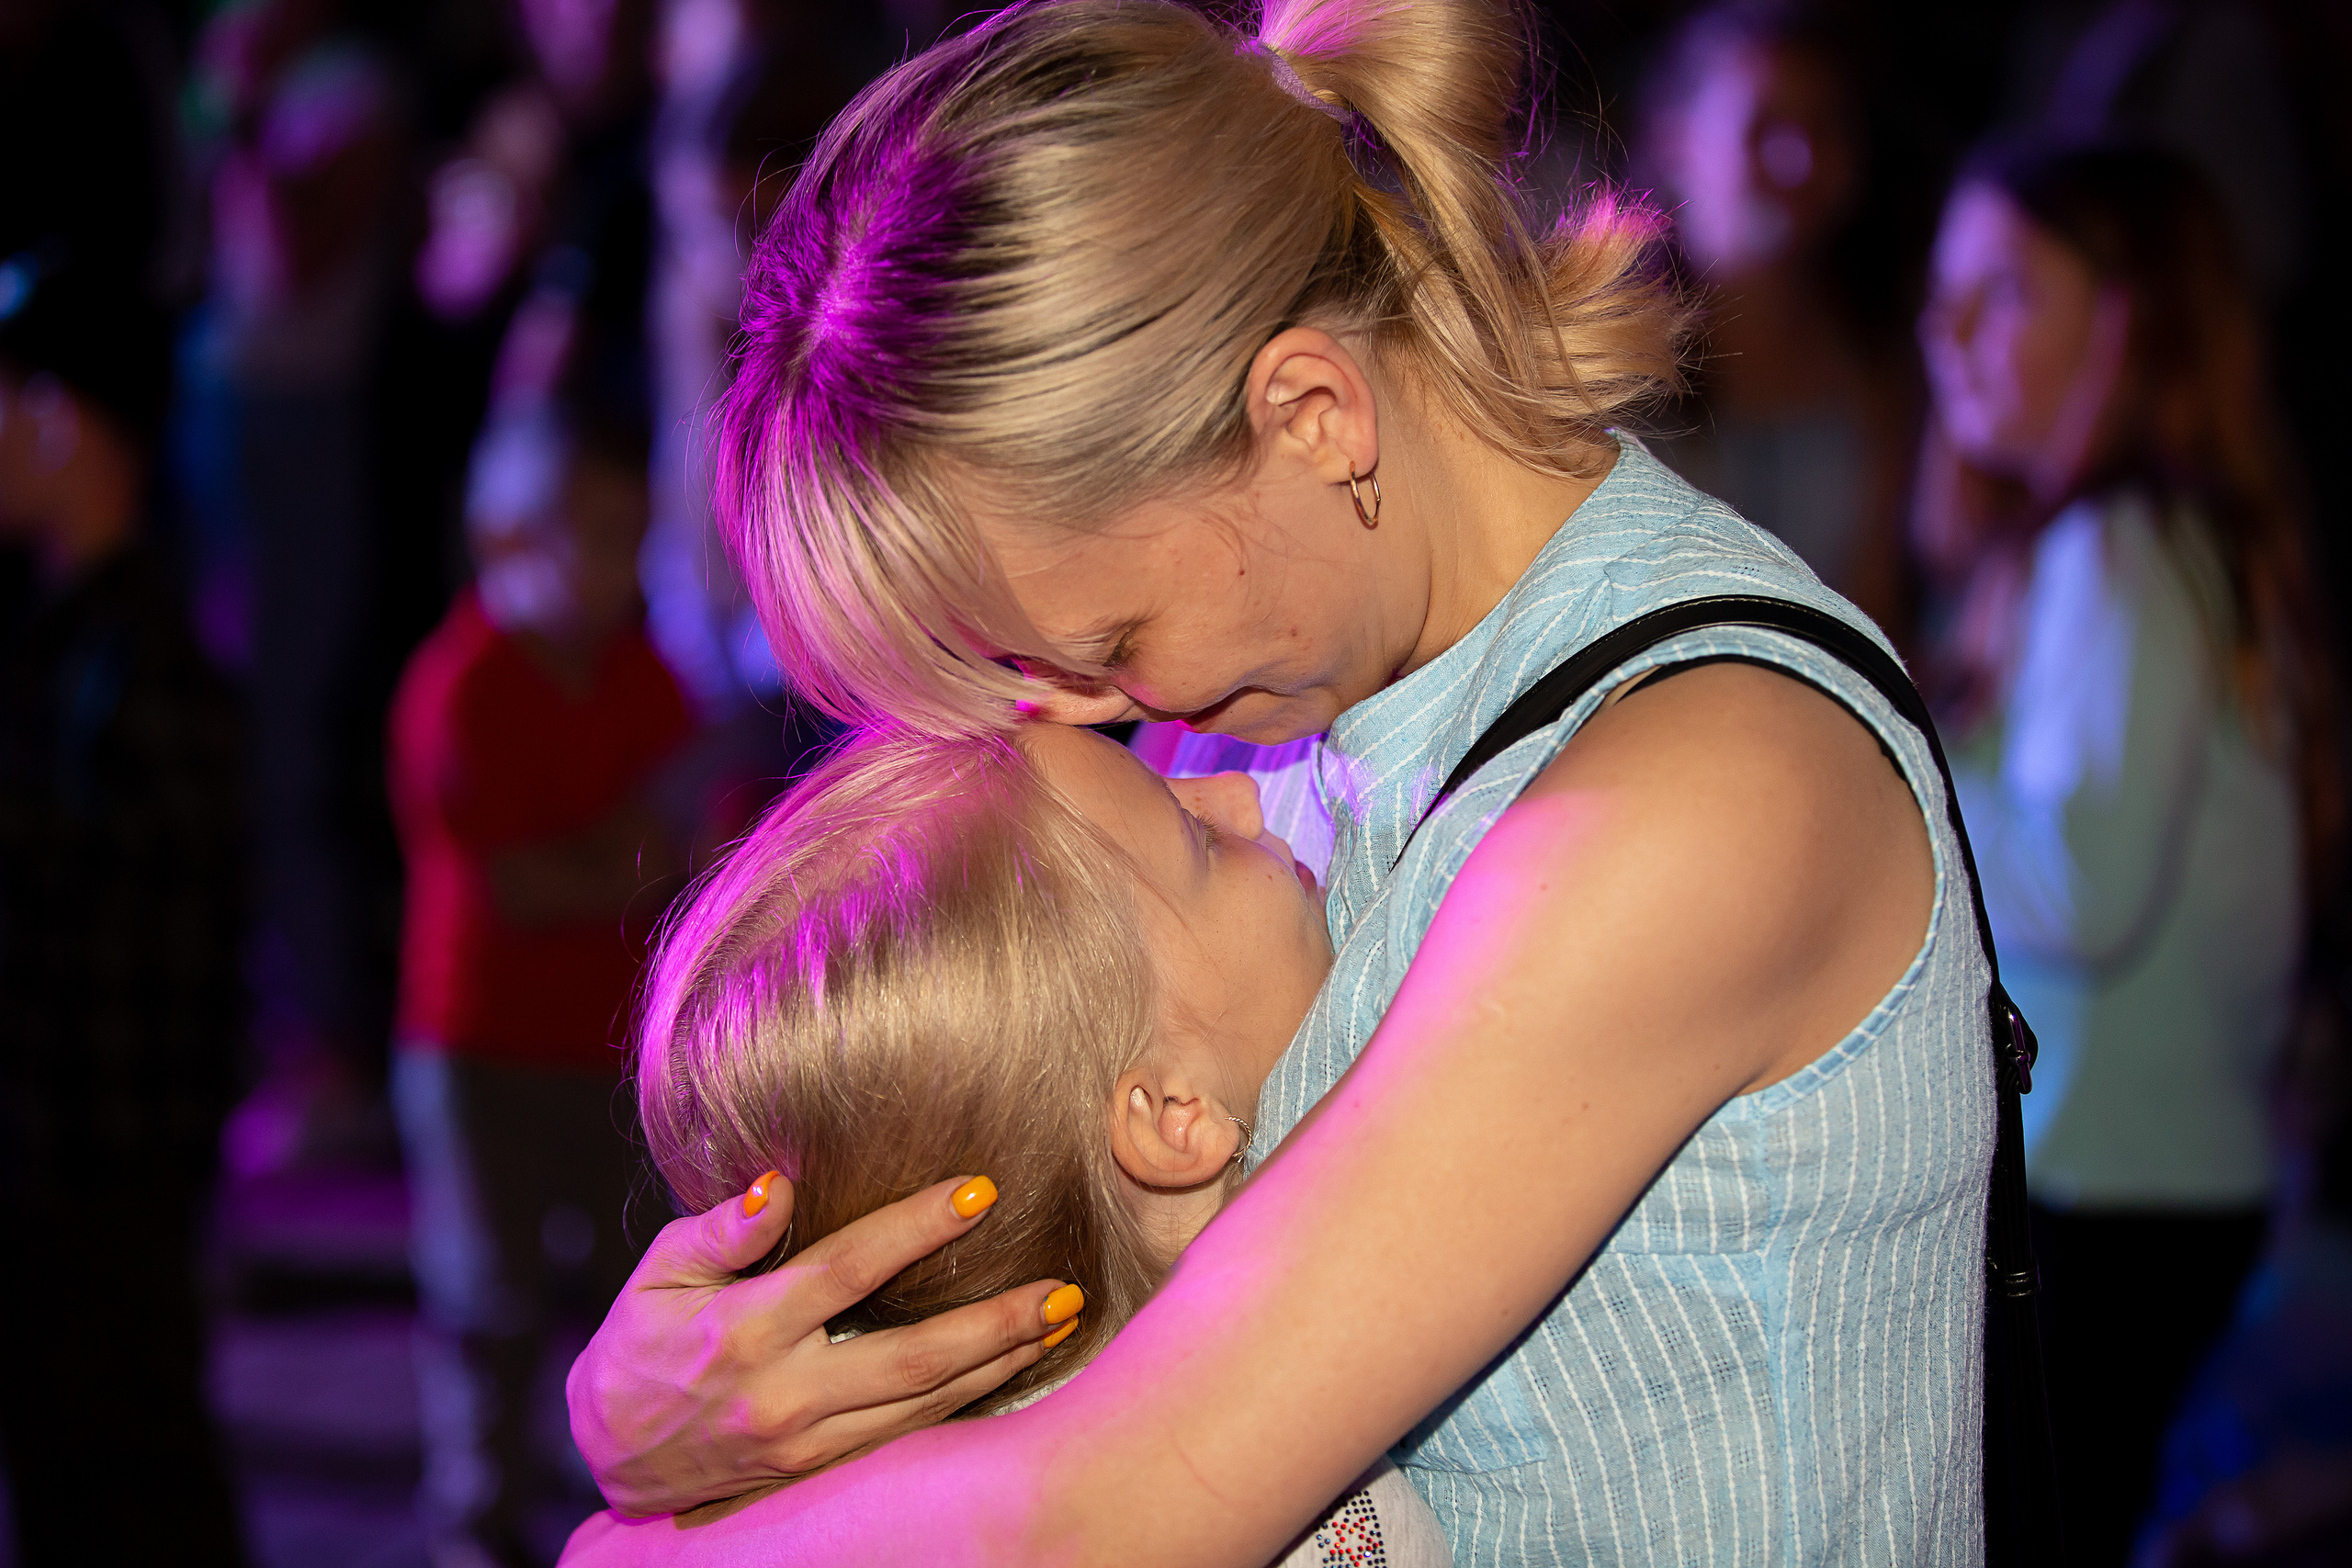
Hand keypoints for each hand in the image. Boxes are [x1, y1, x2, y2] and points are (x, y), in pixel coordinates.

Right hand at [566, 1172, 1079, 1516]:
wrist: (611, 1454)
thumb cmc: (639, 1343)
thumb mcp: (659, 1274)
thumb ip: (722, 1230)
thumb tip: (779, 1183)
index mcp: (745, 1330)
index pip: (846, 1268)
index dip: (915, 1228)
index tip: (978, 1191)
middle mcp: (783, 1392)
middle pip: (909, 1357)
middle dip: (993, 1323)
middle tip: (1060, 1288)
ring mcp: (805, 1441)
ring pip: (921, 1405)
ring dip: (998, 1364)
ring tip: (1060, 1321)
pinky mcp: (818, 1469)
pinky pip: (906, 1434)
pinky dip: (966, 1400)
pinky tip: (1012, 1366)